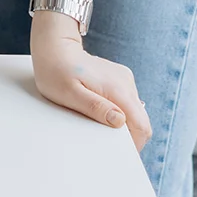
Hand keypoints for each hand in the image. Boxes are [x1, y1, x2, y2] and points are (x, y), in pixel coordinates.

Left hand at [30, 19, 151, 149]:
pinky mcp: (119, 78)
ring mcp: (124, 79)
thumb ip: (96, 108)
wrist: (54, 47)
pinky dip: (117, 111)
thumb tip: (119, 121)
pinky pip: (126, 102)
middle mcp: (126, 83)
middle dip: (126, 135)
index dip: (133, 144)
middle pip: (140, 120)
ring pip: (133, 112)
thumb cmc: (56, 71)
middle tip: (100, 135)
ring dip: (120, 122)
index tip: (115, 150)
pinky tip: (97, 107)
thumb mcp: (70, 94)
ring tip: (94, 118)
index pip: (142, 126)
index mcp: (118, 89)